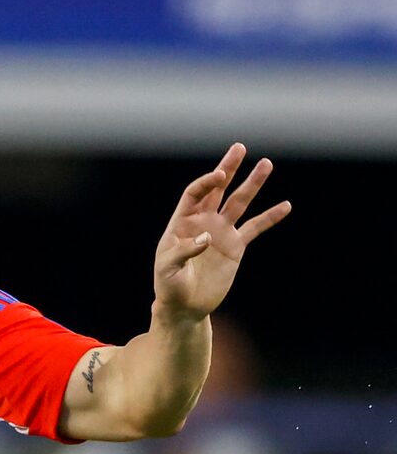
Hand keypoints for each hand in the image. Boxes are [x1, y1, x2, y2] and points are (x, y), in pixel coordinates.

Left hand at [154, 144, 287, 321]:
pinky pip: (255, 227)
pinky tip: (285, 206)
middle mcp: (203, 222)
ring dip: (253, 184)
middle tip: (239, 147)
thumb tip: (206, 238)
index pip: (195, 193)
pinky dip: (270, 217)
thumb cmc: (168, 286)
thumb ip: (183, 252)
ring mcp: (221, 232)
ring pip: (240, 202)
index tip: (220, 176)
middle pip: (218, 189)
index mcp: (182, 222)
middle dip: (228, 168)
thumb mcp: (167, 269)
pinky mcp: (236, 246)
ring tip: (266, 164)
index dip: (207, 182)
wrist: (185, 306)